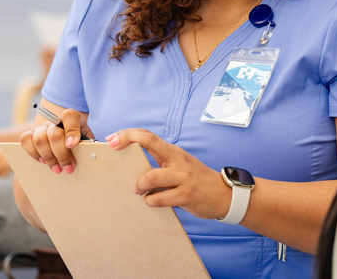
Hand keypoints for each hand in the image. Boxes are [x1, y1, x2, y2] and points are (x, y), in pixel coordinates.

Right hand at [19, 109, 92, 174]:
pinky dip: (33, 153)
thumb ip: (86, 146)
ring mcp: (42, 127)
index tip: (72, 146)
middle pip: (54, 134)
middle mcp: (55, 121)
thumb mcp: (88, 145)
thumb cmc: (80, 149)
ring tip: (57, 169)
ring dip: (49, 157)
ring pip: (39, 139)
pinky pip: (25, 139)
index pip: (69, 116)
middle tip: (68, 168)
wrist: (68, 150)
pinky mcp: (31, 135)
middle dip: (61, 154)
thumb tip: (86, 154)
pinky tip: (43, 161)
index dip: (71, 130)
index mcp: (73, 119)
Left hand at [106, 129, 230, 219]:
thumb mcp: (180, 165)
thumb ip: (161, 161)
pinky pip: (159, 199)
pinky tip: (152, 201)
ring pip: (150, 177)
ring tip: (138, 191)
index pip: (149, 136)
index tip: (112, 138)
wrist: (224, 194)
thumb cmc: (196, 179)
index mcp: (174, 152)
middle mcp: (178, 160)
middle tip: (112, 150)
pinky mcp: (186, 195)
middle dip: (127, 142)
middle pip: (149, 143)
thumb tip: (132, 164)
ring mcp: (183, 177)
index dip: (129, 134)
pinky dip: (150, 201)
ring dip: (139, 186)